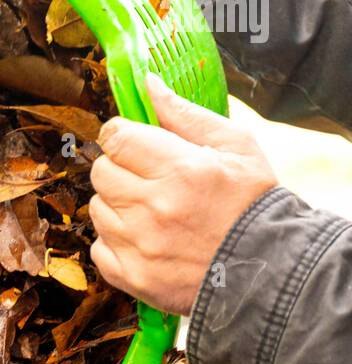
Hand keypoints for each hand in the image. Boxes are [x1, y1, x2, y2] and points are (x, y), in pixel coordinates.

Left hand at [89, 73, 278, 314]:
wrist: (265, 270)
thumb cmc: (253, 205)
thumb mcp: (236, 146)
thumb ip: (186, 115)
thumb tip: (149, 85)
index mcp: (179, 169)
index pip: (116, 138)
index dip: (122, 136)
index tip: (133, 143)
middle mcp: (152, 208)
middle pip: (101, 172)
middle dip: (119, 168)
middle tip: (146, 178)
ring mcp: (139, 247)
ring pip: (97, 210)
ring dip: (116, 206)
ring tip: (149, 212)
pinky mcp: (133, 278)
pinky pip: (98, 249)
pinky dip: (114, 242)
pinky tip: (143, 240)